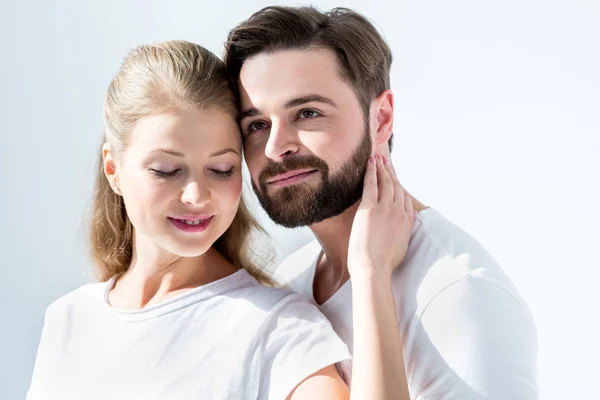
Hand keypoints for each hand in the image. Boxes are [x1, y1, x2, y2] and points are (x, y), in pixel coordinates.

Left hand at [348, 155, 414, 278]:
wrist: (373, 267)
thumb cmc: (383, 264)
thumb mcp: (401, 247)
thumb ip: (403, 233)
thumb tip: (404, 227)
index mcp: (407, 221)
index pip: (404, 198)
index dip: (399, 186)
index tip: (395, 178)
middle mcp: (399, 211)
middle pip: (396, 186)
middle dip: (391, 172)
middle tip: (387, 161)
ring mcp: (385, 208)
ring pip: (385, 182)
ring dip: (382, 168)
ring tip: (378, 158)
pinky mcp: (370, 208)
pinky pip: (372, 184)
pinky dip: (371, 172)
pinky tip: (370, 163)